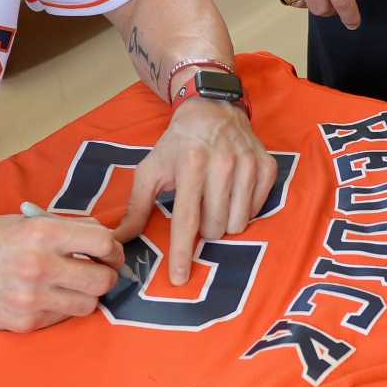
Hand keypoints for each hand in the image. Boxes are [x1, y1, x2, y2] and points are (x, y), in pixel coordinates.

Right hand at [0, 213, 125, 331]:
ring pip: (88, 304)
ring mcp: (33, 299)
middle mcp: (40, 266)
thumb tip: (104, 237)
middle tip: (98, 270)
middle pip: (102, 279)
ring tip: (72, 285)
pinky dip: (62, 306)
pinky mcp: (26, 322)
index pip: (102, 242)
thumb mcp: (26, 222)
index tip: (110, 251)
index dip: (112, 248)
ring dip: (86, 295)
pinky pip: (62, 317)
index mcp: (42, 233)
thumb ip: (65, 228)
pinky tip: (47, 295)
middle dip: (106, 274)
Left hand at [114, 97, 276, 282]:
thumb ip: (136, 207)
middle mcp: (223, 164)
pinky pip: (258, 210)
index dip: (183, 252)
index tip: (180, 279)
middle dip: (205, 229)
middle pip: (215, 227)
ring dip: (225, 222)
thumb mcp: (151, 169)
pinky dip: (244, 209)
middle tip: (199, 209)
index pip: (187, 219)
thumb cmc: (177, 144)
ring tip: (215, 201)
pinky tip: (233, 191)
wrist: (213, 108)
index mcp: (190, 165)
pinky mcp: (267, 166)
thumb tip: (118, 241)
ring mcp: (248, 165)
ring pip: (238, 223)